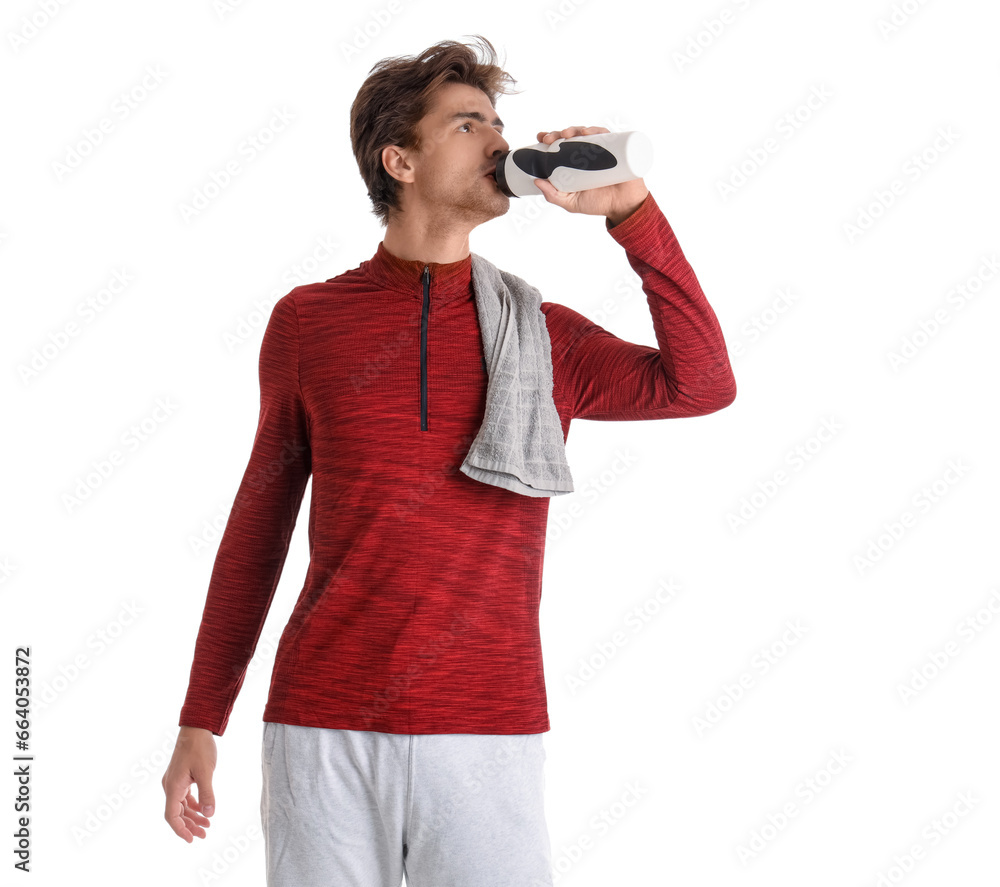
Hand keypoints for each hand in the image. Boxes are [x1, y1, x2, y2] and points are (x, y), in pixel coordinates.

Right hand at [162, 726, 216, 841]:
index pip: (172, 816)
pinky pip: (185, 797)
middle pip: (177, 813)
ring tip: (207, 826)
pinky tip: (203, 811)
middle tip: (204, 835)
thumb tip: (209, 814)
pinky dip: (193, 806)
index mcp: (173, 787)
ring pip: (182, 806)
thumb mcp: (206, 772)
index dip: (180, 830)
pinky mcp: (181, 777)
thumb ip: (207, 794)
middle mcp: (170, 786)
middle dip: (189, 826)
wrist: (196, 729)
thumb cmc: (199, 748)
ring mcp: (175, 782)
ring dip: (193, 817)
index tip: (191, 839)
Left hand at [533, 126, 648, 224]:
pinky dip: (596, 130)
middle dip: (558, 133)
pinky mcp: (617, 149)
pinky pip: (607, 135)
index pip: (561, 145)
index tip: (541, 138)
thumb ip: (553, 196)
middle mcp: (588, 153)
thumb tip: (537, 181)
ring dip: (574, 129)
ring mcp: (602, 149)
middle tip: (549, 139)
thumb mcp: (571, 203)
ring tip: (566, 135)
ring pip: (586, 133)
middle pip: (571, 136)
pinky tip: (587, 132)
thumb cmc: (598, 203)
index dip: (550, 138)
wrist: (623, 207)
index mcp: (575, 162)